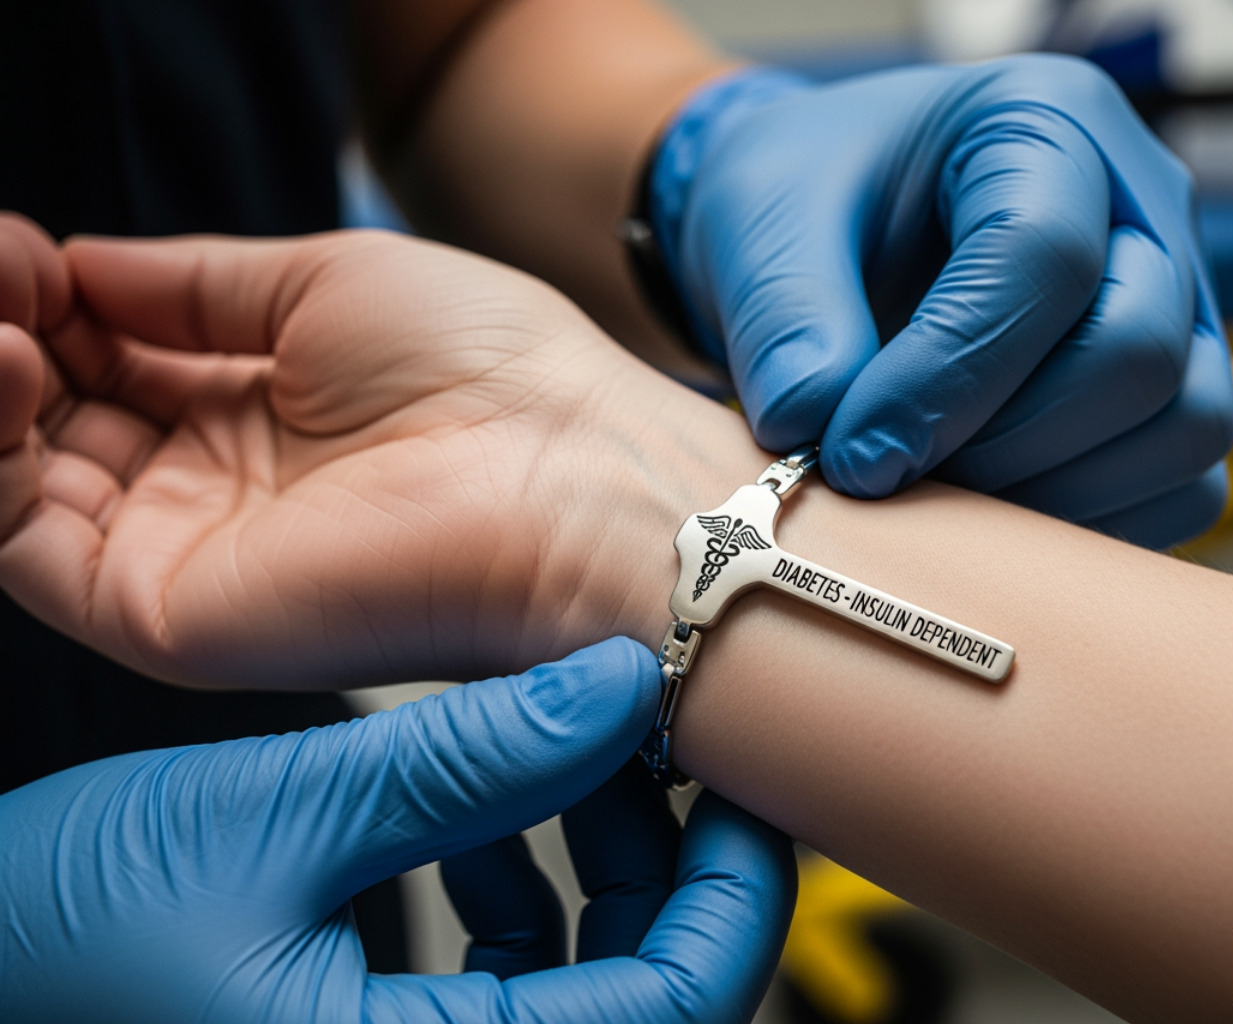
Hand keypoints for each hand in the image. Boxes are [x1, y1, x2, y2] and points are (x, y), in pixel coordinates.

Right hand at [0, 226, 756, 687]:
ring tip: (6, 321)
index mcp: (260, 411)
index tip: (27, 248)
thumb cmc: (492, 370)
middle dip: (13, 337)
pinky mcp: (168, 615)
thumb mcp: (326, 284)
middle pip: (56, 416)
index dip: (55, 297)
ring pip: (21, 479)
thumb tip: (80, 263)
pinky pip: (22, 545)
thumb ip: (192, 283)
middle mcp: (214, 489)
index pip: (111, 355)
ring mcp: (188, 553)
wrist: (570, 474)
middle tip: (2, 276)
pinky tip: (11, 365)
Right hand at [0, 638, 796, 1023]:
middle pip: (645, 993)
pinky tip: (464, 817)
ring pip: (578, 981)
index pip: (676, 1010)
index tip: (742, 787)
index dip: (736, 894)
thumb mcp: (272, 821)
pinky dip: (512, 893)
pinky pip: (501, 981)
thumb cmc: (56, 932)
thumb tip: (615, 683)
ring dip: (585, 865)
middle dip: (658, 864)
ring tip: (542, 758)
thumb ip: (463, 760)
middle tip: (636, 744)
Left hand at [652, 56, 1232, 547]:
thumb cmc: (810, 200)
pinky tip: (988, 514)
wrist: (829, 231)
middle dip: (1004, 443)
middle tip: (890, 473)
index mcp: (1046, 122)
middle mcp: (1141, 206)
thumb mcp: (764, 221)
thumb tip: (812, 423)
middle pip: (1136, 349)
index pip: (1045, 256)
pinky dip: (1091, 522)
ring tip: (936, 493)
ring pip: (1185, 426)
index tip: (854, 451)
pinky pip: (1186, 486)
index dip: (947, 376)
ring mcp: (1178, 305)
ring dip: (1054, 492)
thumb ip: (786, 318)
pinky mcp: (1176, 394)